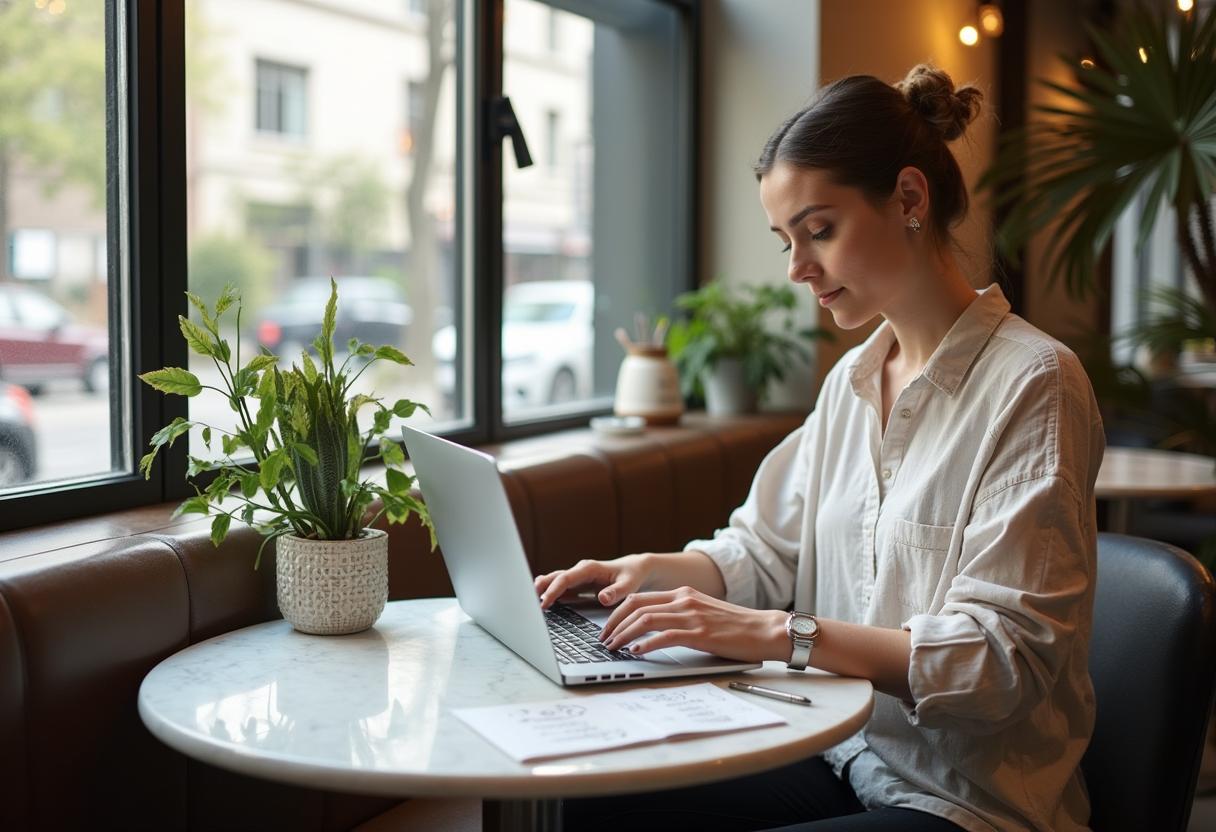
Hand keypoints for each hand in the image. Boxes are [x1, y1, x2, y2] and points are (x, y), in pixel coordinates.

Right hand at [534, 554, 653, 609]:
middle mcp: (580, 571)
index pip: (565, 579)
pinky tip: (541, 603)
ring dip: (542, 589)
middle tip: (528, 602)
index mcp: (589, 568)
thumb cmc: (633, 575)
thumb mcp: (629, 584)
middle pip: (555, 578)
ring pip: (555, 581)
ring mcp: (578, 577)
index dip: (553, 590)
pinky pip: (560, 588)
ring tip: (528, 600)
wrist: (637, 569)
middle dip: (541, 588)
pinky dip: (550, 593)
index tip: (544, 603)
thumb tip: (602, 598)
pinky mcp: (578, 585)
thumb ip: (617, 592)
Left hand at [597, 586, 788, 664]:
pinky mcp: (700, 633)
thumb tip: (653, 631)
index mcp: (683, 594)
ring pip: (645, 620)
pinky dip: (645, 644)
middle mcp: (684, 600)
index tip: (607, 627)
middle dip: (613, 623)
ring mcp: (691, 615)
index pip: (639, 598)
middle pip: (635, 606)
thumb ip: (681, 615)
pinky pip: (664, 636)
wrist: (765, 630)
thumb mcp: (704, 612)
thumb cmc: (737, 627)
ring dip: (623, 635)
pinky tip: (635, 653)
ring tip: (612, 648)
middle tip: (603, 639)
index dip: (617, 612)